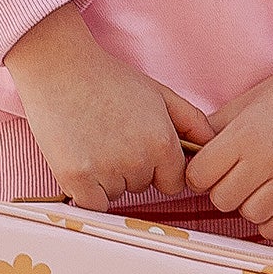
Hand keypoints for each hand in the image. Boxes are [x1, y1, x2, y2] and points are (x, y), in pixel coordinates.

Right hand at [6, 5, 212, 209]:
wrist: (60, 69)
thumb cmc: (110, 80)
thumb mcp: (161, 95)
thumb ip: (192, 122)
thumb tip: (212, 146)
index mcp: (162, 143)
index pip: (174, 182)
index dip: (160, 168)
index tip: (143, 150)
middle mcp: (137, 162)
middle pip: (144, 187)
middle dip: (133, 170)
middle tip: (113, 138)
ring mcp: (105, 172)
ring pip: (116, 194)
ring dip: (108, 179)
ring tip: (95, 143)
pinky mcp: (75, 178)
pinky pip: (91, 204)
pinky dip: (86, 190)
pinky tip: (81, 160)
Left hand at [183, 68, 272, 244]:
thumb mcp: (244, 103)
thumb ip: (212, 129)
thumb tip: (185, 151)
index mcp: (245, 135)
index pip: (198, 176)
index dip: (200, 175)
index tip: (211, 169)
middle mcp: (268, 158)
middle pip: (221, 200)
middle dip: (223, 190)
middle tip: (237, 177)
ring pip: (251, 215)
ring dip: (249, 205)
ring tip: (259, 188)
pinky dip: (272, 221)